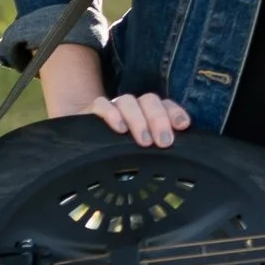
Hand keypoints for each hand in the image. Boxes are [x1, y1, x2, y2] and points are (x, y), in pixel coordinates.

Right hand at [38, 43, 190, 147]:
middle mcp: (133, 106)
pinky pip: (101, 104)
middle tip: (164, 142)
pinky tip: (119, 129)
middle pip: (149, 101)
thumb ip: (154, 147)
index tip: (183, 126)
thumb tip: (177, 163)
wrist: (81, 141)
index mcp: (148, 112)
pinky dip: (111, 114)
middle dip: (159, 120)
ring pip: (128, 101)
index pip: (165, 105)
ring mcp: (113, 106)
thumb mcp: (138, 149)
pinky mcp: (91, 110)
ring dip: (138, 119)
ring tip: (144, 141)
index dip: (175, 112)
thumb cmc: (117, 148)